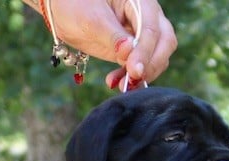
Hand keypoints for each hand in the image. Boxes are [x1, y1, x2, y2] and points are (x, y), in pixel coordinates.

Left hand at [38, 0, 176, 89]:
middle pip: (164, 42)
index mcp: (140, 2)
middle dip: (151, 64)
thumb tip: (130, 51)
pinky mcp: (133, 50)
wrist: (63, 10)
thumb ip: (112, 36)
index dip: (145, 52)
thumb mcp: (91, 19)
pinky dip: (131, 77)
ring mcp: (142, 34)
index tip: (135, 70)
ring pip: (157, 57)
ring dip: (142, 74)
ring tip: (119, 85)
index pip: (151, 28)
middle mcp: (147, 16)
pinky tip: (116, 83)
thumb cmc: (76, 4)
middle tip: (132, 79)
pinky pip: (141, 66)